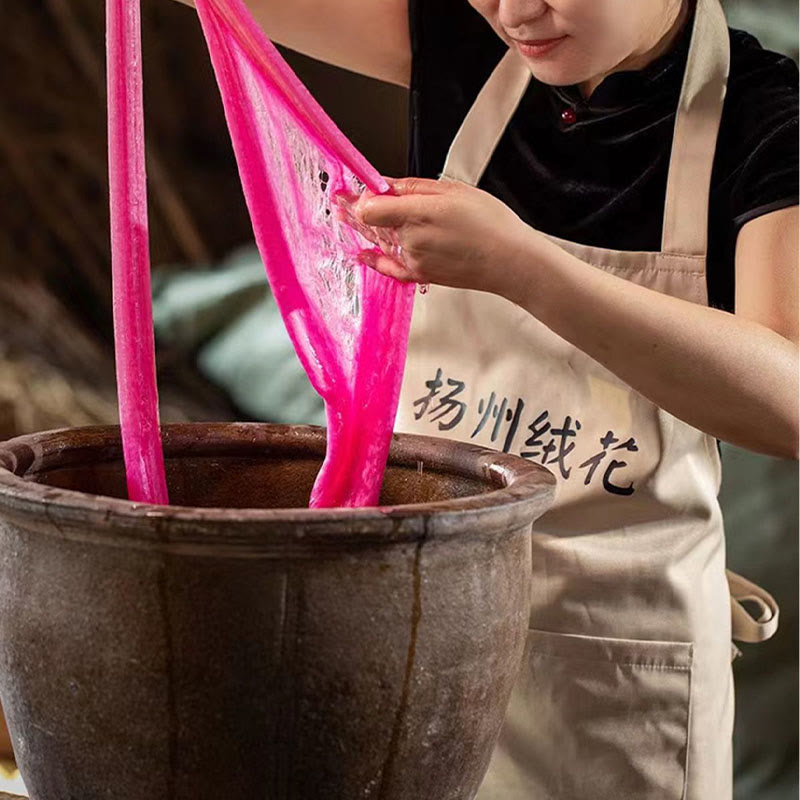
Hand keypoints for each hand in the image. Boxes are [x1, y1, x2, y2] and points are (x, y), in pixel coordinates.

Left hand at [336, 177, 533, 296]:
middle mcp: (411, 238)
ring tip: (346, 216)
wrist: (509, 261)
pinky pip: (388, 267)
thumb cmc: (490, 224)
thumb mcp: (453, 190)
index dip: (357, 197)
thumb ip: (412, 187)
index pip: (370, 206)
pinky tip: (361, 253)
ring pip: (380, 241)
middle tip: (338, 201)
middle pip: (371, 223)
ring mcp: (413, 259)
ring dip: (363, 229)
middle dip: (354, 210)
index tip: (347, 190)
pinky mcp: (419, 275)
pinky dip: (373, 259)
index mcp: (419, 211)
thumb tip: (384, 184)